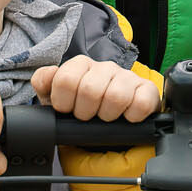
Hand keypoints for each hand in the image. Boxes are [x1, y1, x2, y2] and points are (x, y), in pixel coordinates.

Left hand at [30, 55, 160, 120]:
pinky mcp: (147, 89)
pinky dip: (132, 116)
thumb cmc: (80, 109)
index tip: (67, 110)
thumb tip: (47, 75)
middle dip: (85, 112)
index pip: (66, 78)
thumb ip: (44, 83)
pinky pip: (141, 102)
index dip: (63, 102)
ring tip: (106, 117)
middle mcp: (104, 67)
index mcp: (81, 66)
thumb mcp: (54, 99)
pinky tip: (126, 117)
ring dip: (108, 115)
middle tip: (87, 116)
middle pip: (90, 89)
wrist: (107, 124)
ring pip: (116, 96)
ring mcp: (127, 77)